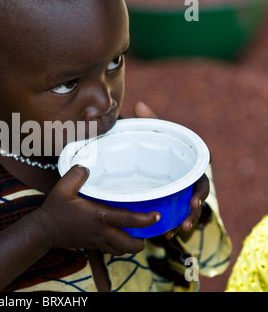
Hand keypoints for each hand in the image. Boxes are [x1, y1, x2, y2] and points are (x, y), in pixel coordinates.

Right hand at [36, 165, 160, 255]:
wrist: (44, 231)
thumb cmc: (55, 209)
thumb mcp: (63, 187)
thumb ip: (76, 174)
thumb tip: (87, 166)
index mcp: (98, 216)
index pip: (128, 220)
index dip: (146, 219)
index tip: (157, 216)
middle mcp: (101, 232)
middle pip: (130, 245)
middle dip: (143, 240)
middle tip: (148, 230)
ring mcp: (97, 241)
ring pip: (122, 250)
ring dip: (132, 245)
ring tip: (137, 234)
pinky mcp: (92, 246)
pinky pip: (112, 250)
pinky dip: (119, 246)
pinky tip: (119, 235)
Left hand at [131, 101, 210, 238]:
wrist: (141, 165)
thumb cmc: (151, 148)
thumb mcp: (149, 135)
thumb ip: (147, 123)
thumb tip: (139, 104)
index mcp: (186, 162)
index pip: (201, 170)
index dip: (201, 184)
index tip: (195, 197)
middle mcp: (187, 177)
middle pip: (199, 191)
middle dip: (196, 203)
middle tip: (190, 213)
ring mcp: (181, 192)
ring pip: (189, 208)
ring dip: (186, 219)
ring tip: (177, 231)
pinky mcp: (173, 204)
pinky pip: (176, 217)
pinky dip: (173, 227)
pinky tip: (166, 236)